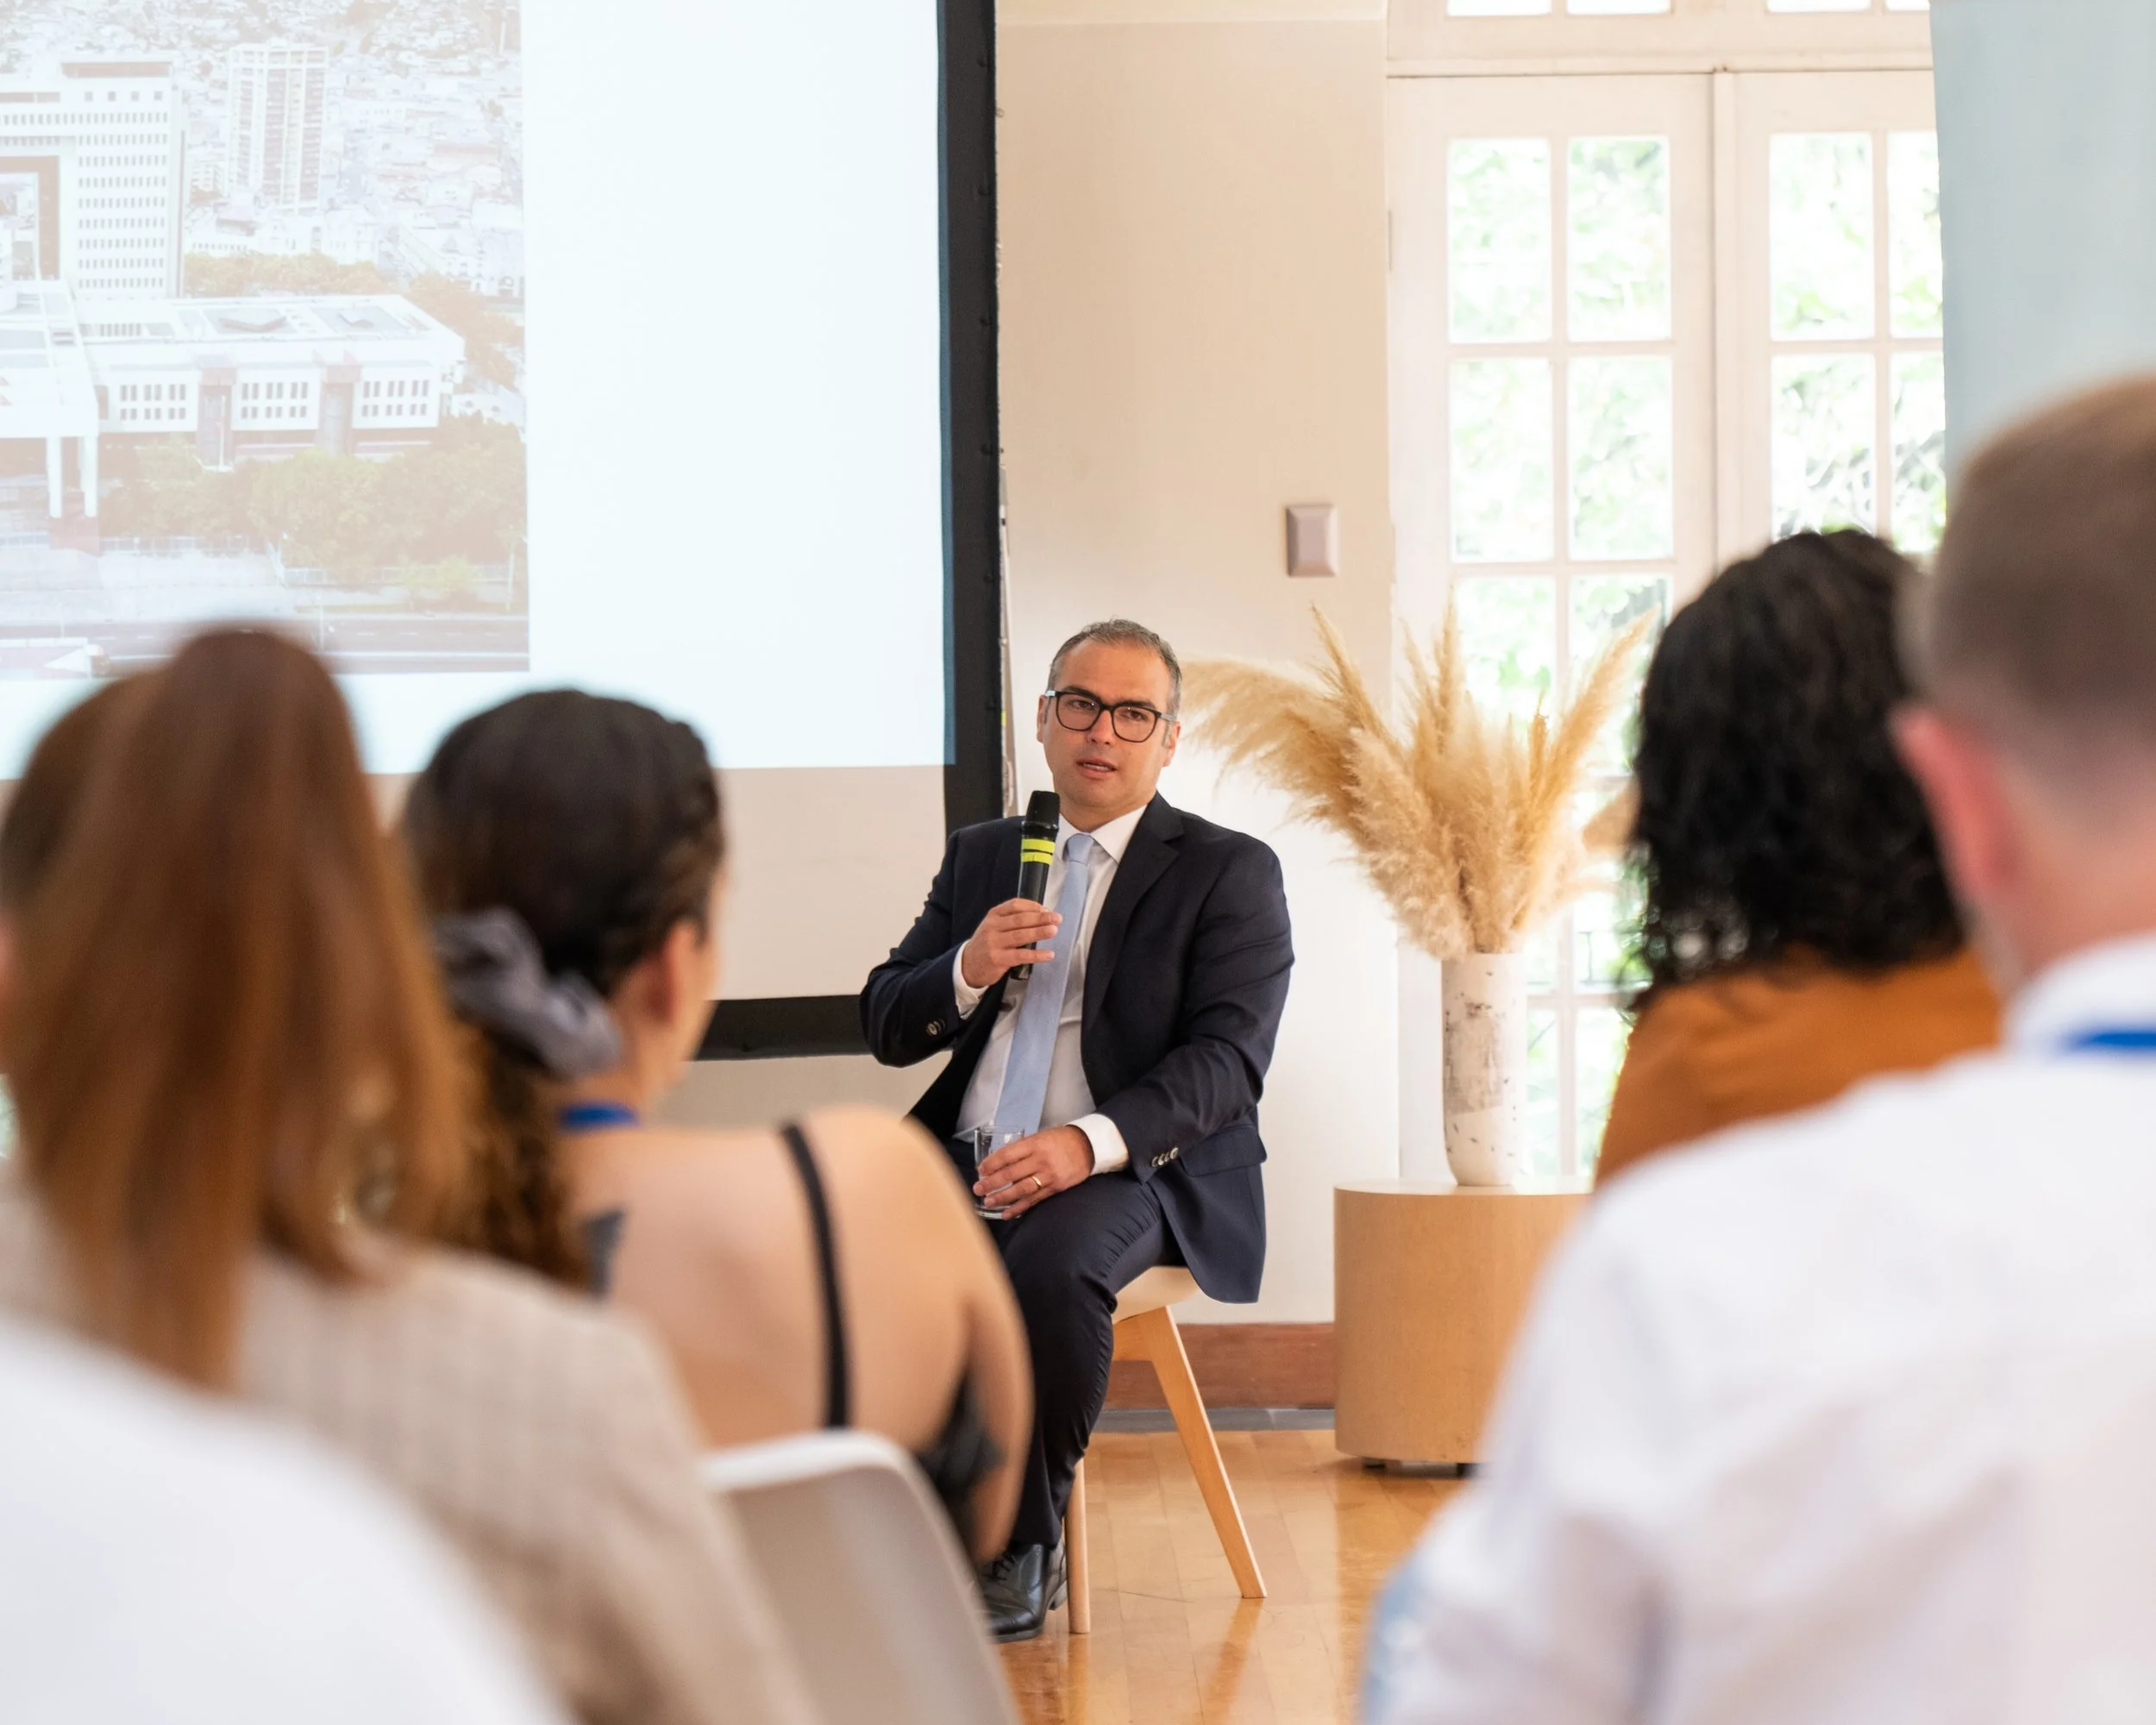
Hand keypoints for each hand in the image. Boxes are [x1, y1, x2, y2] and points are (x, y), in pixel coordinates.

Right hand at [960, 898, 1062, 990]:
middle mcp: (992, 927)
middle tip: (1056, 918)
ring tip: (1054, 930)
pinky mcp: (997, 959)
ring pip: (1020, 936)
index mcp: (993, 915)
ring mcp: (994, 943)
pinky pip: (1020, 956)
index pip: (1015, 905)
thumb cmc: (986, 944)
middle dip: (1041, 918)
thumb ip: (1011, 920)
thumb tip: (1041, 916)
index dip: (1033, 906)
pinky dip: (1036, 955)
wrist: (967, 965)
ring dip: (1039, 932)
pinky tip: (1048, 954)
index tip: (1046, 909)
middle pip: (1020, 919)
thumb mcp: (993, 926)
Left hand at [974, 1125, 1092, 1219]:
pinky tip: (1007, 1213)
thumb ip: (1023, 1148)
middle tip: (978, 1189)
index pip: (1007, 1155)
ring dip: (1002, 1197)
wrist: (1088, 1147)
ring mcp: (1048, 1176)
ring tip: (988, 1202)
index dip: (992, 1163)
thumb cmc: (1061, 1140)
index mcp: (1034, 1144)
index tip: (980, 1170)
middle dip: (992, 1183)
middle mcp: (1040, 1160)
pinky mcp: (1055, 1188)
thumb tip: (1000, 1161)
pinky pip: (1034, 1200)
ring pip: (1021, 1189)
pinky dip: (1019, 1208)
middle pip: (1011, 1173)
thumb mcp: (1041, 1136)